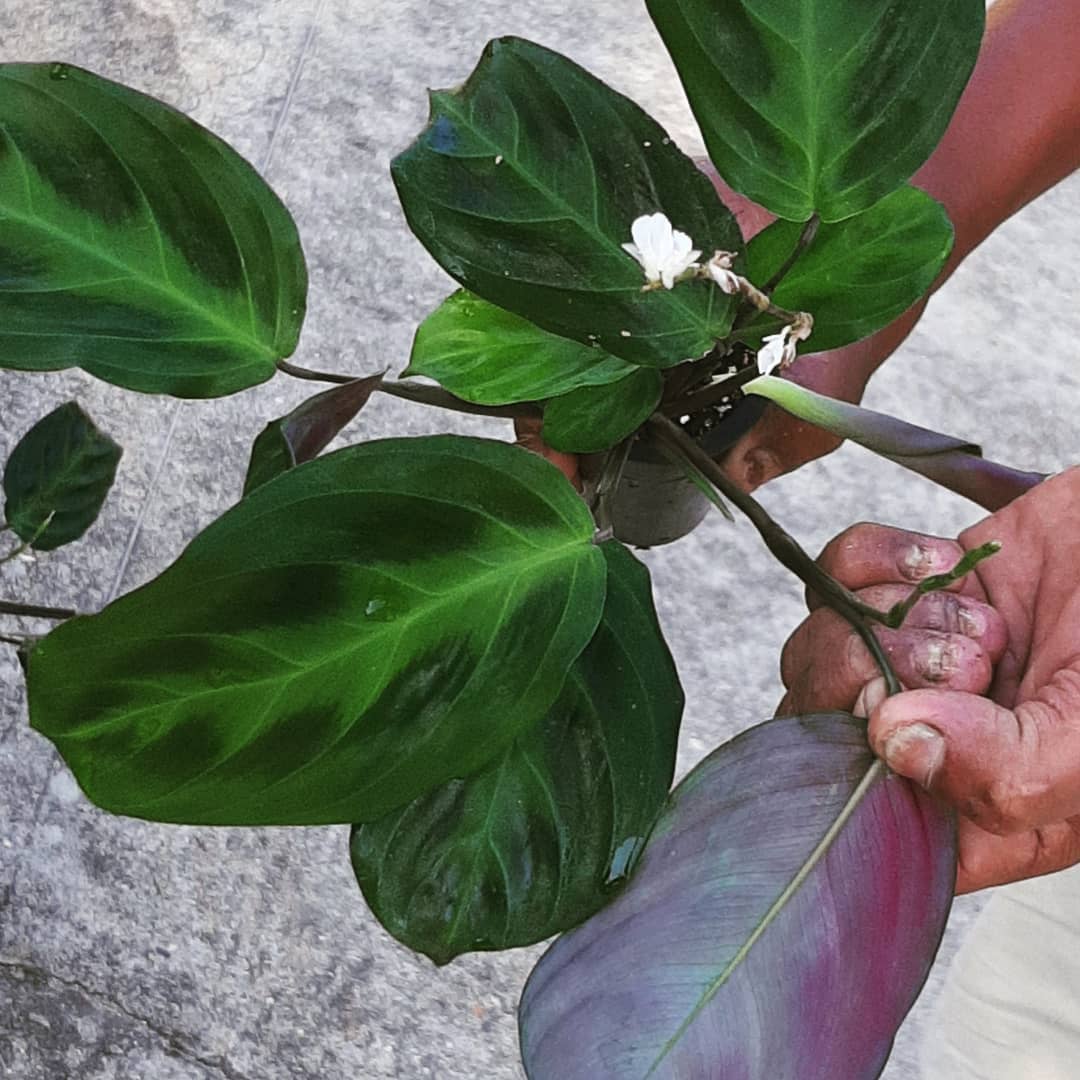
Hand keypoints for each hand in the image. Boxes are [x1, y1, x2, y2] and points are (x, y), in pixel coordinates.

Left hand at [779, 468, 1079, 892]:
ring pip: (817, 649)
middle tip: (972, 659)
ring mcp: (916, 661)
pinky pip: (833, 577)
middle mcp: (938, 738)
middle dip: (872, 675)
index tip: (898, 713)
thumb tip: (892, 745)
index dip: (856, 770)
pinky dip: (876, 560)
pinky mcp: (910, 593)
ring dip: (888, 619)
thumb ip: (1004, 771)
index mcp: (986, 805)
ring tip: (978, 617)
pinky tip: (946, 564)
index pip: (871, 824)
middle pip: (815, 728)